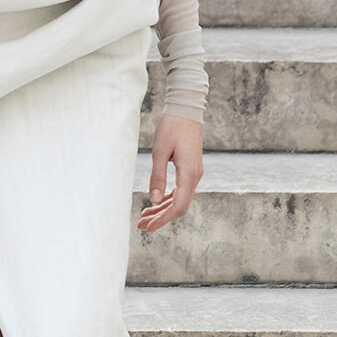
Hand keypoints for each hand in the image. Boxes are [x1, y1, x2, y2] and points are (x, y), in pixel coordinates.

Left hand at [138, 112, 201, 232]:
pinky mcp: (190, 169)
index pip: (178, 206)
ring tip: (145, 215)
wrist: (186, 109)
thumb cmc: (172, 126)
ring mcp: (194, 173)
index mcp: (189, 174)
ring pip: (179, 199)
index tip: (148, 227)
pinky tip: (155, 201)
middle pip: (179, 206)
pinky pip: (180, 190)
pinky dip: (167, 198)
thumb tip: (152, 199)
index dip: (162, 219)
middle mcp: (194, 176)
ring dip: (162, 209)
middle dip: (160, 217)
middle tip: (142, 225)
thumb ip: (157, 176)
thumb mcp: (160, 151)